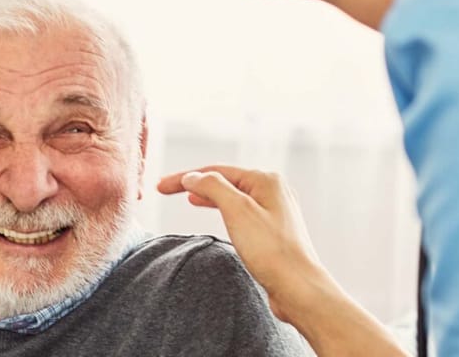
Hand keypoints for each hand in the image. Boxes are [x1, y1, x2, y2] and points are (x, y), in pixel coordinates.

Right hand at [157, 165, 322, 320]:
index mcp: (266, 180)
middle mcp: (273, 191)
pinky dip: (223, 210)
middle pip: (225, 180)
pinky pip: (241, 212)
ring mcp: (274, 211)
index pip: (215, 171)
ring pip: (233, 196)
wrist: (298, 287)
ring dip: (208, 195)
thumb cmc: (271, 251)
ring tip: (188, 198)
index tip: (161, 187)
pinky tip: (217, 214)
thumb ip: (213, 187)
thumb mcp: (236, 211)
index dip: (184, 177)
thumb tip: (193, 177)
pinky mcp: (272, 231)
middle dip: (195, 184)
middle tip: (167, 190)